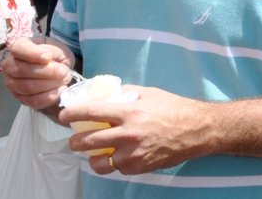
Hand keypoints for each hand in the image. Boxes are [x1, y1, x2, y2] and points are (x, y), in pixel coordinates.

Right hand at [1, 36, 74, 110]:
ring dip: (49, 84)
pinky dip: (48, 96)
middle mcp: (10, 65)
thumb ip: (51, 51)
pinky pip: (32, 100)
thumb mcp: (57, 47)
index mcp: (19, 46)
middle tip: (64, 71)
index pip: (18, 49)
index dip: (32, 54)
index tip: (48, 57)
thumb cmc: (55, 55)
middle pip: (22, 70)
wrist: (57, 70)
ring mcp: (12, 83)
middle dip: (47, 72)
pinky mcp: (20, 98)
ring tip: (64, 79)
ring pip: (27, 87)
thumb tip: (46, 59)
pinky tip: (60, 90)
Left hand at [62, 85, 208, 174]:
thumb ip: (127, 94)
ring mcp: (133, 153)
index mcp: (129, 112)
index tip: (64, 115)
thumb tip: (107, 94)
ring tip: (94, 153)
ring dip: (92, 158)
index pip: (92, 112)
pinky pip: (117, 167)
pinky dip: (116, 162)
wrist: (197, 129)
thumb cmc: (175, 108)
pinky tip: (121, 155)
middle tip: (74, 139)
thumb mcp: (151, 94)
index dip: (73, 114)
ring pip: (98, 162)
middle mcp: (128, 134)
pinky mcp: (138, 167)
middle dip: (74, 142)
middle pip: (87, 142)